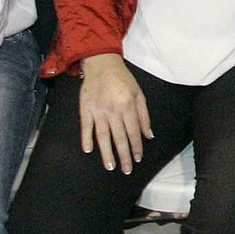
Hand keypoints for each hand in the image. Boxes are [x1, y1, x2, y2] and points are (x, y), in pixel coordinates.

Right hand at [79, 54, 152, 173]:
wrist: (102, 63)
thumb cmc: (123, 79)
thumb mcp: (139, 94)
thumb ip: (144, 116)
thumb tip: (149, 136)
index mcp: (128, 106)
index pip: (133, 131)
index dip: (136, 147)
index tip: (137, 158)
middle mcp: (113, 110)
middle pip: (119, 137)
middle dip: (124, 155)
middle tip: (126, 169)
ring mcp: (98, 110)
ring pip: (103, 136)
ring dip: (107, 152)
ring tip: (110, 166)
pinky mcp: (85, 108)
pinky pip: (86, 126)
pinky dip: (86, 138)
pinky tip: (88, 150)